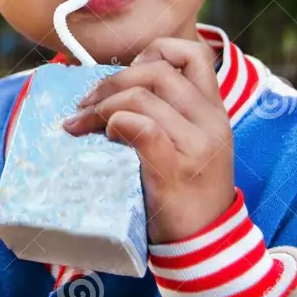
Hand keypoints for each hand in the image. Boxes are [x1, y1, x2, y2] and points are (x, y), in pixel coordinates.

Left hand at [62, 37, 235, 243]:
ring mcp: (196, 145)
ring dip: (102, 105)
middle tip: (85, 104)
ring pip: (143, 97)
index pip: (194, 54)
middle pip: (156, 71)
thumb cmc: (184, 193)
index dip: (156, 51)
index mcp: (214, 110)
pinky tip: (106, 138)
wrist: (204, 245)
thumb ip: (168, 114)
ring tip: (82, 124)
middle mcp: (210, 121)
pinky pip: (143, 128)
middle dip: (111, 81)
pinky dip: (115, 124)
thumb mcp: (190, 145)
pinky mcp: (175, 170)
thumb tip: (113, 91)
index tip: (129, 73)